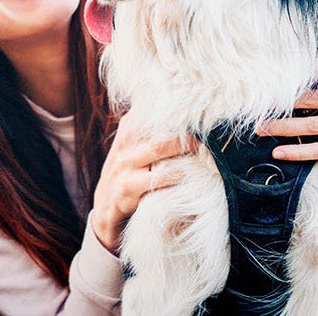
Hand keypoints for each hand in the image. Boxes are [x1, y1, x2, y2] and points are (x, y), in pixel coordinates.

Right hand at [88, 114, 196, 253]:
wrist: (105, 209)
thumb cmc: (129, 174)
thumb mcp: (135, 148)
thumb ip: (155, 132)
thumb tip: (191, 118)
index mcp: (129, 128)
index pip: (152, 109)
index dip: (177, 108)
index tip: (202, 110)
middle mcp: (125, 142)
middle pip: (158, 125)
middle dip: (186, 127)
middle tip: (212, 130)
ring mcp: (124, 165)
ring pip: (158, 148)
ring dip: (185, 148)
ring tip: (208, 151)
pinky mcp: (126, 187)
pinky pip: (156, 179)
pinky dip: (177, 176)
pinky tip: (193, 176)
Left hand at [256, 81, 317, 184]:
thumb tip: (303, 58)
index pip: (316, 84)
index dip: (291, 88)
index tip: (267, 87)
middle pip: (311, 105)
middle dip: (282, 108)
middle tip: (256, 110)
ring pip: (314, 129)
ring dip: (285, 130)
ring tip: (261, 130)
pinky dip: (300, 153)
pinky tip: (280, 153)